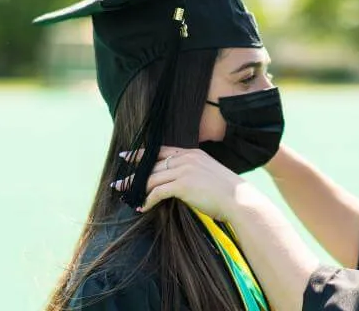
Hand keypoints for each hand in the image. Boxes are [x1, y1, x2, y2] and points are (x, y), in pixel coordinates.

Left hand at [113, 146, 241, 219]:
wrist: (239, 200)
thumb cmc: (228, 193)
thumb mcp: (209, 174)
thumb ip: (193, 172)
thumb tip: (177, 182)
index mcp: (193, 153)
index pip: (160, 150)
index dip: (141, 153)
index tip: (126, 156)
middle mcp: (186, 159)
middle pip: (152, 165)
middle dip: (133, 175)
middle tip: (118, 184)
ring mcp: (184, 171)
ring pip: (151, 179)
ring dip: (136, 190)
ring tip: (126, 198)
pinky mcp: (182, 185)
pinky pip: (157, 192)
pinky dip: (147, 201)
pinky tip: (142, 208)